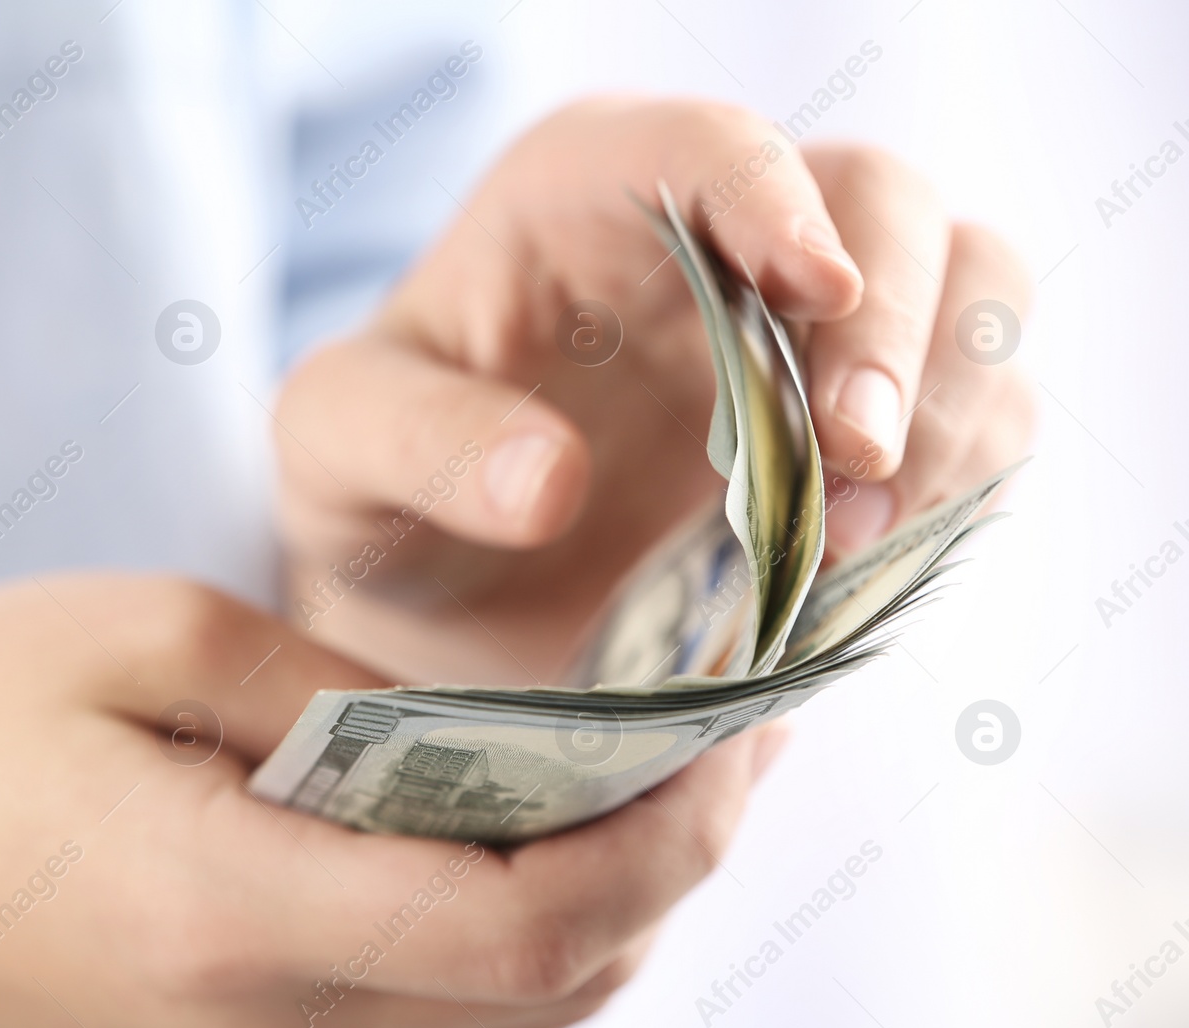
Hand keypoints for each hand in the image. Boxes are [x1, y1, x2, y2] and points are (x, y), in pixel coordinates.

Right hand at [0, 574, 784, 1027]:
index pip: (531, 923)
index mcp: (243, 908)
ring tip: (666, 777)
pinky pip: (440, 1022)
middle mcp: (272, 1025)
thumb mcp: (145, 637)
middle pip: (555, 988)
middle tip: (734, 735)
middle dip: (676, 865)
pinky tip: (543, 838)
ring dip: (616, 906)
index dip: (665, 833)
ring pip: (514, 1023)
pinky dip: (529, 941)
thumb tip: (469, 727)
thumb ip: (330, 691)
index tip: (738, 729)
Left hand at [276, 98, 1035, 684]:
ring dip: (951, 401)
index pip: (708, 146)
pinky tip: (878, 551)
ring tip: (859, 532)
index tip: (814, 289)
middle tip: (853, 457)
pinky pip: (974, 410)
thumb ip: (416, 442)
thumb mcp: (338, 451)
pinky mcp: (857, 428)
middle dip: (891, 320)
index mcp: (587, 193)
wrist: (442, 597)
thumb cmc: (379, 487)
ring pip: (967, 291)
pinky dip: (960, 474)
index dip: (777, 199)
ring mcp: (804, 331)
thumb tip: (547, 480)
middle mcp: (721, 237)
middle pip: (882, 199)